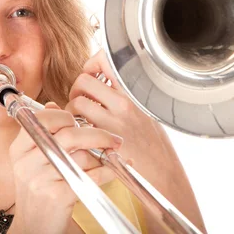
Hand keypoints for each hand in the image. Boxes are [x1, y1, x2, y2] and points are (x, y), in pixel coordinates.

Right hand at [8, 102, 122, 233]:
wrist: (33, 226)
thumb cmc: (37, 190)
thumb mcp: (32, 159)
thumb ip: (43, 131)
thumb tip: (54, 105)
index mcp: (19, 148)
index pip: (44, 119)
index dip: (66, 117)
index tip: (79, 122)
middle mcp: (27, 162)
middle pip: (69, 135)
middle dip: (97, 134)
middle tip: (112, 138)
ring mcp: (41, 179)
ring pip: (82, 156)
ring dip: (101, 156)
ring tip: (110, 157)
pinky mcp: (58, 195)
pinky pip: (90, 176)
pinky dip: (106, 172)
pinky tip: (113, 169)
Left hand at [66, 50, 206, 231]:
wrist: (162, 173)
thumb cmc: (153, 144)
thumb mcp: (144, 111)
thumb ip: (122, 95)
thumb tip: (99, 81)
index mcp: (133, 93)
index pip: (105, 61)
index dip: (90, 64)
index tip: (90, 74)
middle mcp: (122, 104)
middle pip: (83, 80)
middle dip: (76, 89)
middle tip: (81, 100)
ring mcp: (112, 123)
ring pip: (76, 103)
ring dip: (71, 110)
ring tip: (80, 119)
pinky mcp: (102, 142)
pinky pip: (78, 127)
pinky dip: (74, 128)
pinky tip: (83, 135)